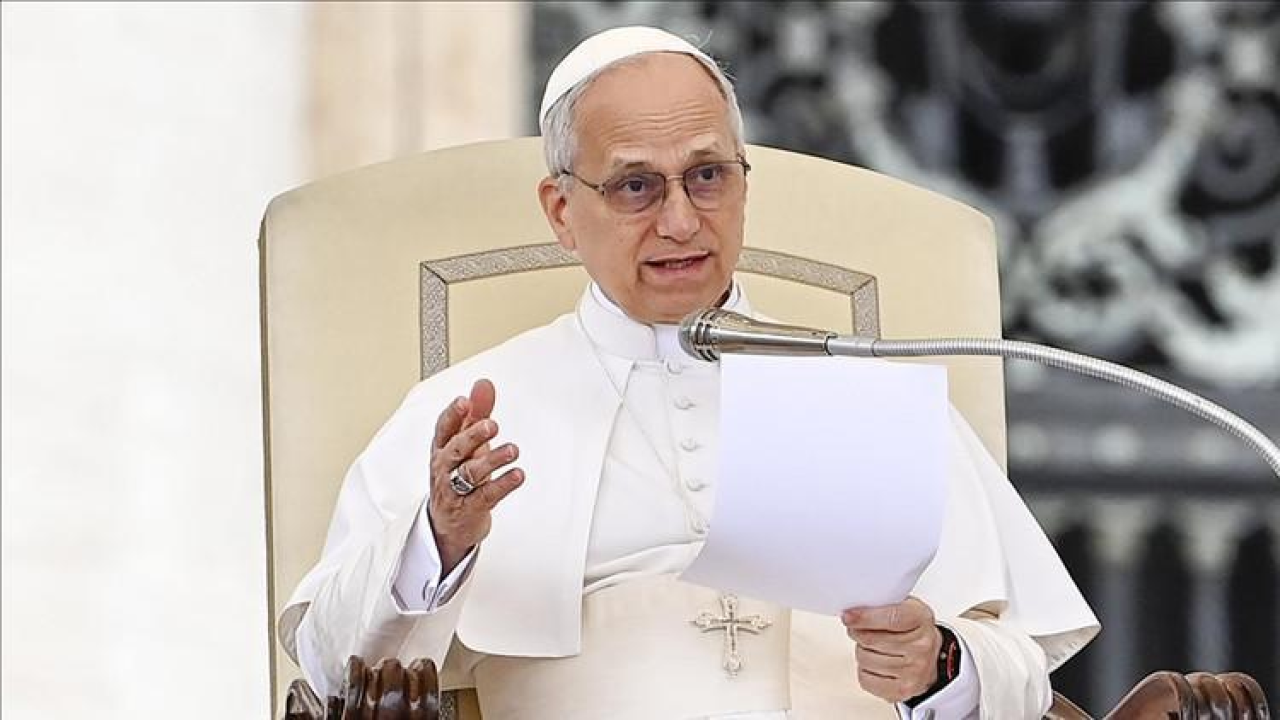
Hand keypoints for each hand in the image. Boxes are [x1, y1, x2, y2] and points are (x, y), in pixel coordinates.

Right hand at [428, 379, 523, 573]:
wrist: (448, 524)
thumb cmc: (456, 476)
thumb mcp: (467, 443)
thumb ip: (477, 413)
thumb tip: (483, 385)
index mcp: (442, 448)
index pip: (444, 429)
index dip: (453, 415)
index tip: (464, 402)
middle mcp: (446, 467)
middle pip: (456, 449)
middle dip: (473, 436)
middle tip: (492, 425)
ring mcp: (456, 489)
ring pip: (471, 472)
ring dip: (493, 460)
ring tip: (512, 450)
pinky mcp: (472, 508)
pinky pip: (487, 495)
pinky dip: (503, 484)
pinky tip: (517, 475)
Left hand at [841, 597, 941, 702]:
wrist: (931, 656)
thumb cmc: (912, 629)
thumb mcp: (903, 605)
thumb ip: (881, 603)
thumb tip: (852, 610)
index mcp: (921, 619)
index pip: (891, 618)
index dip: (865, 617)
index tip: (848, 616)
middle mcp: (921, 646)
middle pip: (871, 639)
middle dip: (858, 632)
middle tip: (860, 629)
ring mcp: (914, 671)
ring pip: (865, 658)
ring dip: (862, 651)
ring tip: (874, 647)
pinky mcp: (902, 690)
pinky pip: (865, 678)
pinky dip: (864, 670)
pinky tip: (876, 663)